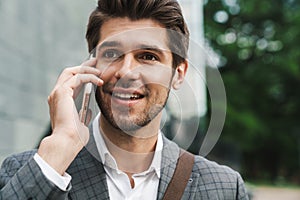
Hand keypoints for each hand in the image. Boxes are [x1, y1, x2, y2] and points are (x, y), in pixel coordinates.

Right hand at [38, 58, 102, 174]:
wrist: (66, 142)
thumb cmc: (74, 137)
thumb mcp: (81, 122)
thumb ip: (83, 114)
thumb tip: (89, 110)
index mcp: (61, 100)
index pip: (71, 81)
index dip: (82, 73)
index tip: (95, 70)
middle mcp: (57, 94)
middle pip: (70, 72)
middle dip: (84, 65)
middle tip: (96, 61)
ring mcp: (57, 92)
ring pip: (72, 72)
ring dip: (87, 69)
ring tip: (100, 71)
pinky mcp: (62, 93)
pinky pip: (77, 78)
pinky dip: (89, 77)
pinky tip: (99, 80)